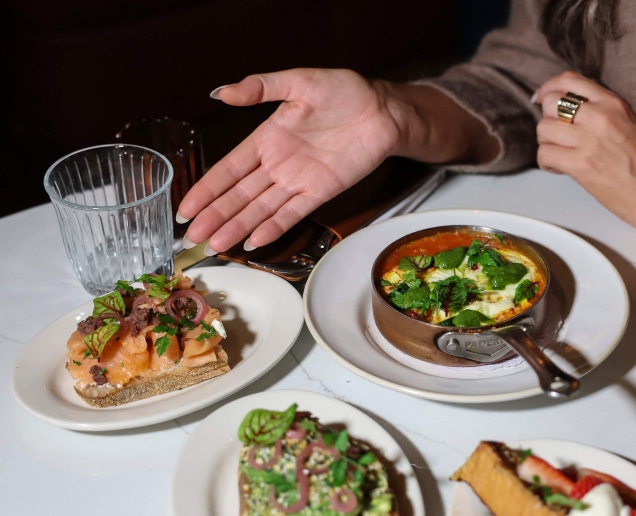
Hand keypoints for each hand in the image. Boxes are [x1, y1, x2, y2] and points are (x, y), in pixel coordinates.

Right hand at [178, 68, 401, 252]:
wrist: (383, 110)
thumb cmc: (344, 92)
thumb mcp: (299, 81)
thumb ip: (261, 87)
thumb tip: (222, 92)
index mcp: (266, 138)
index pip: (228, 169)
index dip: (205, 190)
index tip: (185, 209)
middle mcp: (278, 164)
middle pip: (239, 196)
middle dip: (215, 217)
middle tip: (192, 239)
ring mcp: (299, 180)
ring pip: (261, 209)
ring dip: (238, 228)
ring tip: (216, 247)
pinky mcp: (322, 191)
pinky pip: (294, 213)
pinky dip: (275, 227)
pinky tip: (255, 242)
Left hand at [534, 71, 635, 232]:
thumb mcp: (627, 122)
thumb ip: (599, 109)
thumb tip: (564, 107)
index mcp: (612, 103)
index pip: (569, 80)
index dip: (548, 88)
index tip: (541, 98)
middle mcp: (600, 117)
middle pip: (550, 103)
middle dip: (548, 120)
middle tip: (557, 136)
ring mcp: (590, 140)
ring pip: (543, 129)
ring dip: (546, 143)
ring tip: (560, 154)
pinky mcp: (581, 165)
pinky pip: (545, 154)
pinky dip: (547, 163)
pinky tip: (560, 168)